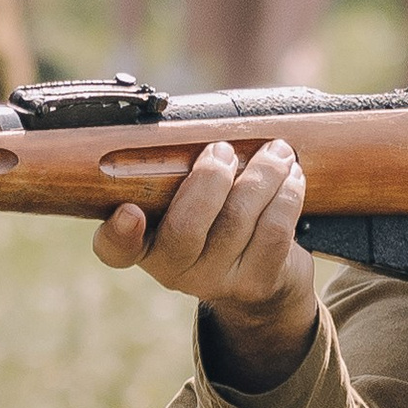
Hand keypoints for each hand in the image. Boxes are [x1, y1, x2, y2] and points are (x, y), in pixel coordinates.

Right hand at [93, 137, 319, 391]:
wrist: (265, 279)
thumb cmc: (221, 219)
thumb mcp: (190, 199)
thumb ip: (179, 171)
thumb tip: (192, 124)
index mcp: (146, 244)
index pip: (115, 249)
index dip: (118, 234)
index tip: (129, 212)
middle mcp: (174, 270)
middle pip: (186, 228)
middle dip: (210, 179)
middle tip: (223, 150)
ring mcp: (216, 281)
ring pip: (237, 221)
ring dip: (261, 176)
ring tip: (276, 153)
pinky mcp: (258, 282)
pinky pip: (273, 232)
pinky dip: (286, 196)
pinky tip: (292, 178)